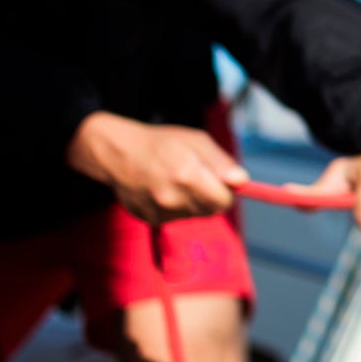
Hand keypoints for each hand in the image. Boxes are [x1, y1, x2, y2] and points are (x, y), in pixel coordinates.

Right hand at [66, 111, 245, 224]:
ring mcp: (159, 211)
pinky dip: (176, 207)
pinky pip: (176, 218)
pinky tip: (163, 190)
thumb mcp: (196, 141)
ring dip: (193, 201)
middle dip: (211, 196)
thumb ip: (221, 162)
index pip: (224, 201)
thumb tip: (241, 181)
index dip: (226, 191)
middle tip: (196, 176)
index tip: (220, 180)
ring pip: (194, 215)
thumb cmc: (162, 143)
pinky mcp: (149, 220)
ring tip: (176, 180)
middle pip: (211, 210)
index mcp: (186, 175)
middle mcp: (172, 198)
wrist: (118, 154)